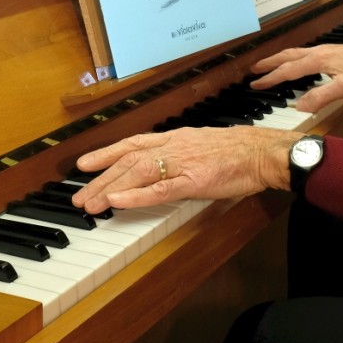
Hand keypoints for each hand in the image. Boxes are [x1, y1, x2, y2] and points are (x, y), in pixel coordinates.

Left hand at [71, 126, 300, 214]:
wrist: (263, 152)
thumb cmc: (239, 152)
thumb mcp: (202, 147)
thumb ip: (180, 156)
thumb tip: (162, 169)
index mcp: (176, 138)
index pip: (133, 144)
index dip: (106, 153)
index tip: (85, 164)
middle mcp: (174, 146)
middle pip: (129, 159)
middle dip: (100, 177)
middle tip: (79, 196)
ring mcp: (183, 163)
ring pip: (138, 172)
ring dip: (110, 188)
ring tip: (90, 203)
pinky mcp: (195, 181)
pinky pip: (160, 189)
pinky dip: (136, 196)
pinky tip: (118, 203)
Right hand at [249, 41, 342, 111]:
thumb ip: (320, 97)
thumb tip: (298, 106)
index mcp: (317, 59)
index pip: (287, 70)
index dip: (270, 78)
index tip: (255, 84)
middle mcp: (317, 51)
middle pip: (287, 56)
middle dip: (269, 63)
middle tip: (254, 70)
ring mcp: (324, 50)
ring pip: (295, 53)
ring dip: (279, 59)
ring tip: (268, 65)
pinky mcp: (330, 51)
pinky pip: (303, 53)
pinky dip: (292, 58)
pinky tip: (296, 64)